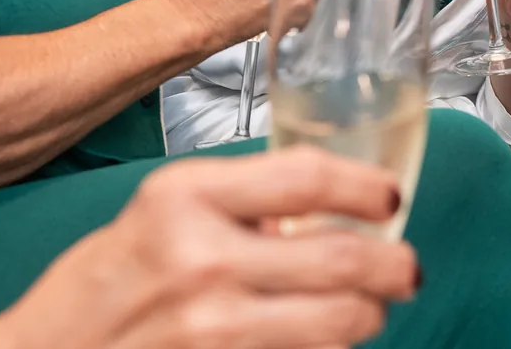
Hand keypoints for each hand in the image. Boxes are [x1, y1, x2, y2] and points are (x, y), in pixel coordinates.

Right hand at [0, 147, 418, 348]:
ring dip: (368, 315)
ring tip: (366, 307)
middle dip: (395, 266)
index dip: (368, 188)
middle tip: (405, 268)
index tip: (390, 197)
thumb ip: (239, 200)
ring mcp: (212, 327)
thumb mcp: (161, 210)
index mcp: (186, 195)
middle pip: (345, 258)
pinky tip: (319, 339)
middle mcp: (202, 258)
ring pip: (342, 321)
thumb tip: (327, 202)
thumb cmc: (106, 282)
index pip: (310, 177)